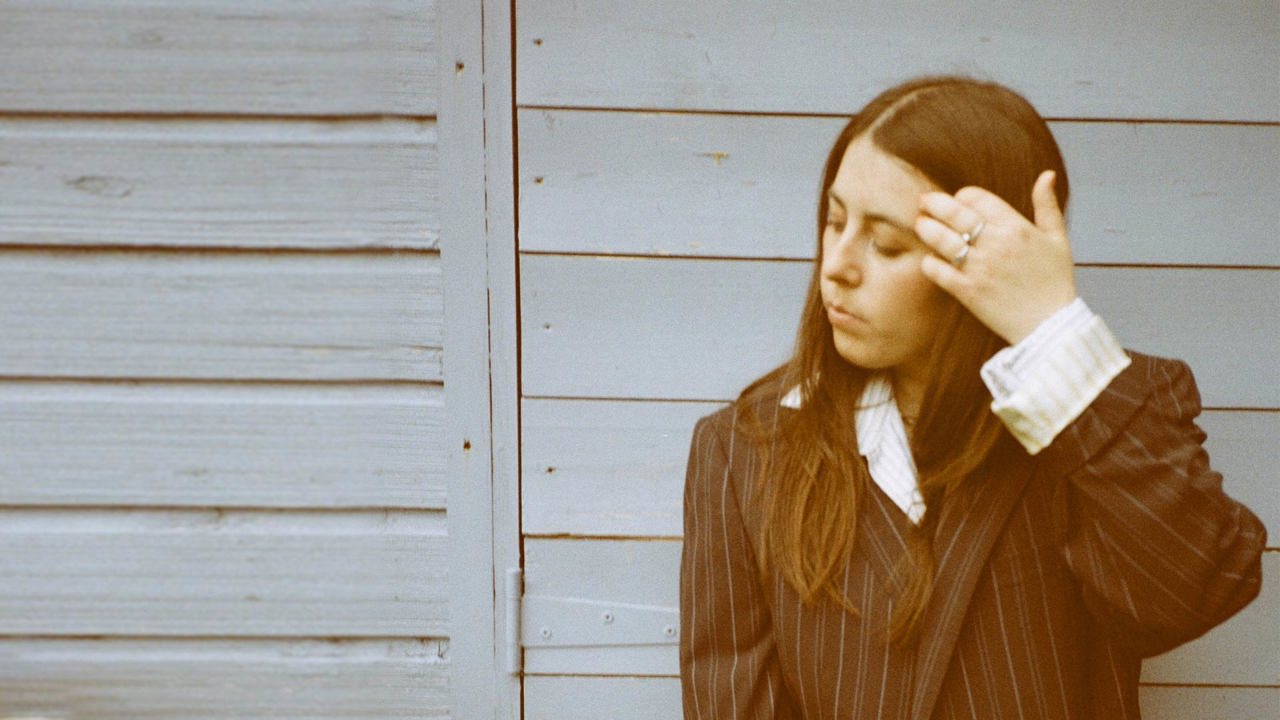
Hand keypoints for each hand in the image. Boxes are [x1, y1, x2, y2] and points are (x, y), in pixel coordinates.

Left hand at [915, 170, 1077, 343]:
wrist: (1051, 324)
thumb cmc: (1055, 280)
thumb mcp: (1058, 239)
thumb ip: (1047, 205)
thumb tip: (1047, 175)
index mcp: (1016, 227)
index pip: (977, 198)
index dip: (962, 195)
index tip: (957, 200)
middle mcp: (995, 244)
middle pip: (954, 213)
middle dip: (933, 203)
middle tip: (923, 203)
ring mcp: (979, 268)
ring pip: (941, 239)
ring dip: (926, 228)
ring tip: (921, 224)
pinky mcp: (968, 291)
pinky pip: (938, 271)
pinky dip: (929, 263)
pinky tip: (930, 259)